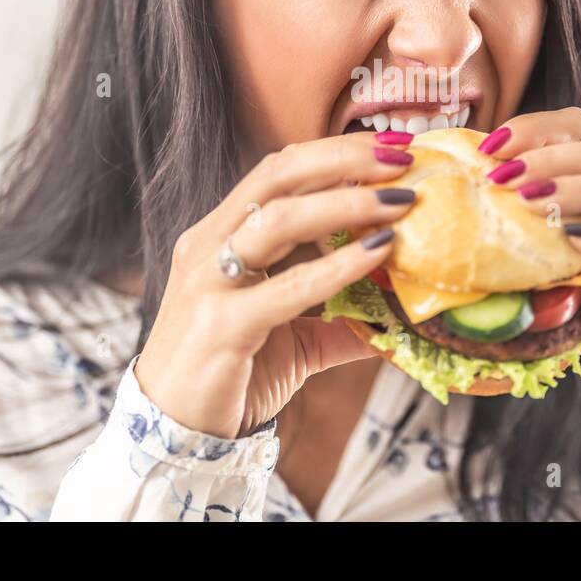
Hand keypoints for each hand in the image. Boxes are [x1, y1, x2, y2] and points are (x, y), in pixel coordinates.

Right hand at [135, 131, 417, 438]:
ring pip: (277, 218)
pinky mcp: (220, 324)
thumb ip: (344, 320)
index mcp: (221, 234)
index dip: (334, 151)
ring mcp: (209, 282)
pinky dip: (337, 265)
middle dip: (345, 158)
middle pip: (277, 175)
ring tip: (400, 201)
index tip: (392, 146)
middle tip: (403, 158)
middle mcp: (208, 245)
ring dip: (347, 202)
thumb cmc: (231, 375)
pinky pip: (287, 285)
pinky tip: (378, 253)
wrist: (175, 434)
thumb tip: (404, 316)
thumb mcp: (295, 338)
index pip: (278, 170)